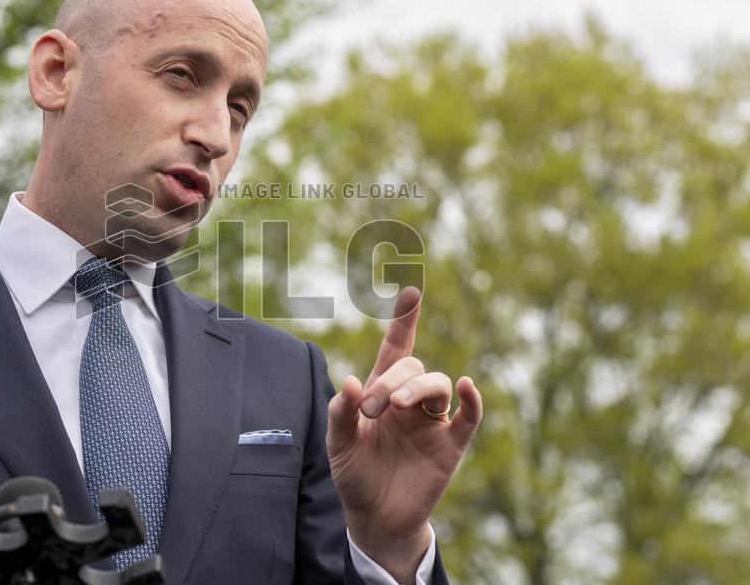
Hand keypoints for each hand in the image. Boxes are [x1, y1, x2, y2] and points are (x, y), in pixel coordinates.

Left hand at [327, 286, 482, 581]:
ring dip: (418, 388)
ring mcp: (431, 422)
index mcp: (380, 393)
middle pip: (412, 368)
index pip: (395, 350)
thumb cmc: (355, 475)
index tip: (411, 293)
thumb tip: (351, 381)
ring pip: (436, 385)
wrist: (375, 518)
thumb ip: (341, 413)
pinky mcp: (450, 446)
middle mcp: (409, 401)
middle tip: (373, 408)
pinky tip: (464, 386)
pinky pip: (468, 418)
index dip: (404, 322)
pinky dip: (471, 400)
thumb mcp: (338, 444)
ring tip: (398, 405)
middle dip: (392, 380)